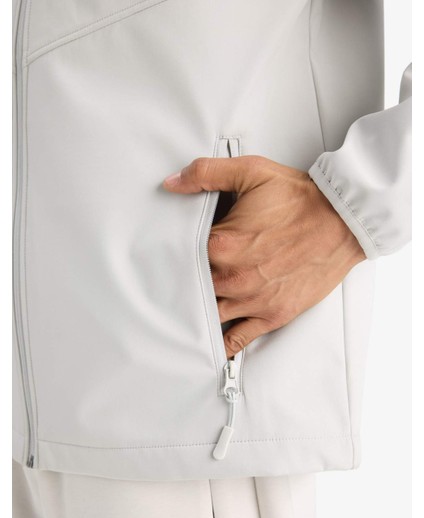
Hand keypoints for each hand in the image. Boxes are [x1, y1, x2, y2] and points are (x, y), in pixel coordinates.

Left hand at [163, 155, 365, 358]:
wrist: (343, 221)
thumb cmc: (301, 201)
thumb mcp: (251, 172)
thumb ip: (206, 174)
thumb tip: (173, 182)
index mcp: (224, 245)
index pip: (181, 255)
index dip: (174, 251)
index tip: (171, 249)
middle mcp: (235, 278)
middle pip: (192, 287)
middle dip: (184, 280)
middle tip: (176, 277)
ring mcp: (253, 300)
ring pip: (210, 314)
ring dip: (199, 310)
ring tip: (188, 305)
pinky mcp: (272, 314)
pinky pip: (239, 338)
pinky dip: (223, 344)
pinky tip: (212, 343)